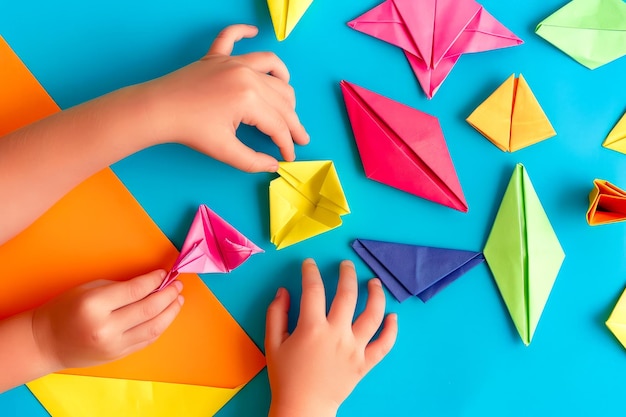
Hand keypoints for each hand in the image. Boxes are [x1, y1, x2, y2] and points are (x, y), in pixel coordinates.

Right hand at [31, 270, 183, 368]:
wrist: (46, 342)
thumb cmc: (65, 310)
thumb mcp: (89, 289)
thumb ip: (120, 287)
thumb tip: (152, 283)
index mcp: (95, 305)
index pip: (136, 290)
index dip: (155, 280)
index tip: (165, 273)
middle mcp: (106, 327)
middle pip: (149, 308)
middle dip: (168, 294)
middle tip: (177, 285)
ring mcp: (114, 345)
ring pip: (154, 327)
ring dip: (170, 312)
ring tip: (178, 299)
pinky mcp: (119, 355)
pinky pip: (147, 339)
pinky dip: (160, 326)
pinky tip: (166, 315)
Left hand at [144, 24, 309, 172]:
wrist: (158, 110)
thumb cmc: (189, 130)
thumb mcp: (224, 150)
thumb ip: (252, 160)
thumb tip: (272, 165)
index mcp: (249, 99)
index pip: (278, 124)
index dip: (287, 143)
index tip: (289, 157)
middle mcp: (246, 75)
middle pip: (282, 99)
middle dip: (293, 122)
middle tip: (299, 137)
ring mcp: (232, 62)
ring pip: (271, 67)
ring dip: (284, 83)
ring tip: (288, 101)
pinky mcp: (215, 56)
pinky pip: (232, 36)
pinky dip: (243, 31)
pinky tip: (254, 31)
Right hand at [265, 259, 397, 416]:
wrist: (304, 407)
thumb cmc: (286, 376)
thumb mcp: (272, 344)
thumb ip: (276, 314)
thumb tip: (284, 292)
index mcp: (312, 328)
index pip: (313, 289)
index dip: (310, 272)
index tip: (309, 264)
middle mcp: (337, 334)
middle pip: (347, 294)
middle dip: (347, 274)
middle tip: (346, 265)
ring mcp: (354, 348)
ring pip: (372, 315)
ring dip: (376, 295)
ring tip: (374, 283)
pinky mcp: (365, 363)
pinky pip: (384, 345)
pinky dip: (391, 330)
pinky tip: (392, 316)